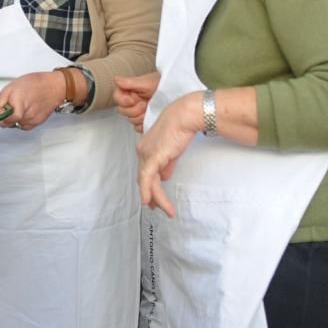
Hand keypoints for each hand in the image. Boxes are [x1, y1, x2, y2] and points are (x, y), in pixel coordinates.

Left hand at [0, 71, 66, 131]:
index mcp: (18, 105)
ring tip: (21, 106)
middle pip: (9, 123)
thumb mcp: (13, 85)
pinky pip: (25, 126)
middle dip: (7, 116)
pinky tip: (26, 110)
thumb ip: (2, 99)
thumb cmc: (36, 83)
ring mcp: (32, 120)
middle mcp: (25, 115)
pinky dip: (23, 120)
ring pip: (17, 125)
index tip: (0, 110)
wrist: (54, 87)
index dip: (0, 116)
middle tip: (10, 106)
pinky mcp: (38, 122)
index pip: (5, 120)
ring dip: (15, 118)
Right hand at [114, 71, 160, 131]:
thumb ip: (130, 82)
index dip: (124, 100)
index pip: (117, 98)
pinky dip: (144, 123)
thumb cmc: (164, 84)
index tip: (133, 99)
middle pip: (123, 111)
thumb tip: (116, 80)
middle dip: (134, 109)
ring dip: (141, 116)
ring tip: (150, 109)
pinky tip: (151, 117)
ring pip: (131, 120)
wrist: (177, 93)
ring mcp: (138, 112)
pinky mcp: (144, 121)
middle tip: (145, 103)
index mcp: (130, 91)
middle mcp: (133, 102)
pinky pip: (138, 128)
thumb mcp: (148, 82)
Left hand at [135, 90, 201, 217]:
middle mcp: (142, 152)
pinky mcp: (152, 157)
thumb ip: (167, 165)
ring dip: (157, 199)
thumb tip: (165, 177)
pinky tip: (150, 202)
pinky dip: (148, 192)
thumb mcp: (172, 150)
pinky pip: (147, 178)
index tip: (153, 199)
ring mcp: (146, 154)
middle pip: (144, 179)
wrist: (185, 116)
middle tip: (157, 208)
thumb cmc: (181, 127)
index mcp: (146, 148)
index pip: (145, 172)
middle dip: (151, 196)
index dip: (149, 187)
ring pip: (147, 182)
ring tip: (167, 211)